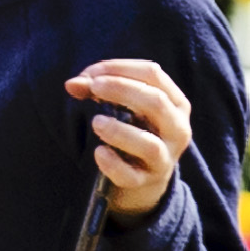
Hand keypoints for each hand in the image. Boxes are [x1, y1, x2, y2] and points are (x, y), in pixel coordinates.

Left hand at [66, 58, 195, 217]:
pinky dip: (112, 164)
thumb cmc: (133, 132)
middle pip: (156, 102)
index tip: (91, 73)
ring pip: (149, 144)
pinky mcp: (146, 182)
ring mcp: (164, 158)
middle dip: (122, 90)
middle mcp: (177, 129)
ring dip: (120, 131)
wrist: (141, 181)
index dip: (120, 68)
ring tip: (96, 122)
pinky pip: (130, 175)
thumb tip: (72, 83)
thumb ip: (97, 91)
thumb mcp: (123, 108)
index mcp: (175, 102)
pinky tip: (98, 153)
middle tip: (93, 87)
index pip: (153, 74)